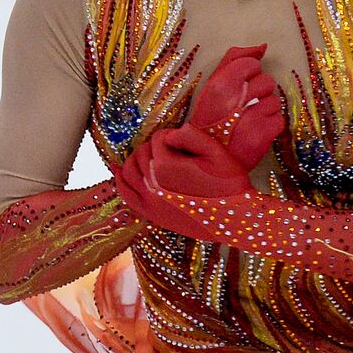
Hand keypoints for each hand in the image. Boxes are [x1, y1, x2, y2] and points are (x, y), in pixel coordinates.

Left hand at [113, 119, 252, 228]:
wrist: (234, 218)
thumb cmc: (228, 183)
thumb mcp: (215, 151)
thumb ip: (189, 135)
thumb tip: (169, 134)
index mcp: (166, 166)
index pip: (158, 138)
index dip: (171, 135)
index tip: (184, 143)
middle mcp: (152, 183)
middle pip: (141, 152)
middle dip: (154, 146)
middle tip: (172, 150)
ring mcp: (149, 201)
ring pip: (128, 170)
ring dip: (136, 159)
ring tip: (149, 156)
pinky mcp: (151, 214)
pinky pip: (126, 194)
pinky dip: (120, 180)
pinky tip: (118, 170)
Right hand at [187, 44, 286, 169]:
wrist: (205, 160)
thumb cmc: (210, 119)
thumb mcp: (212, 85)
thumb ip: (235, 59)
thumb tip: (263, 47)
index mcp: (220, 84)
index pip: (251, 63)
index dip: (249, 75)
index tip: (239, 88)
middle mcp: (236, 99)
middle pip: (267, 81)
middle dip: (259, 93)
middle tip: (243, 107)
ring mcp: (251, 118)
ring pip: (275, 101)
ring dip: (265, 110)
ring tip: (248, 120)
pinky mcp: (263, 135)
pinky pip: (279, 120)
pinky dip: (270, 126)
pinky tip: (255, 131)